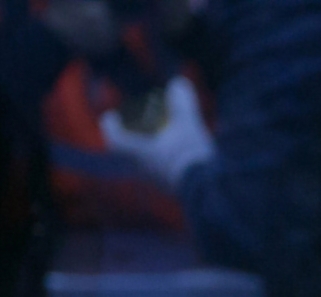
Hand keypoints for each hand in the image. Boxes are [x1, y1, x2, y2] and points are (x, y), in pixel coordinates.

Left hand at [99, 76, 214, 188]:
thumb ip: (181, 103)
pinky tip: (177, 155)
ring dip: (146, 150)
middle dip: (129, 136)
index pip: (114, 138)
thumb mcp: (188, 124)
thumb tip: (178, 83)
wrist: (209, 189)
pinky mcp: (173, 189)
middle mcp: (143, 168)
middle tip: (134, 125)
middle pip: (126, 151)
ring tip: (157, 138)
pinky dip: (163, 161)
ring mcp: (158, 181)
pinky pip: (161, 173)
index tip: (111, 116)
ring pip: (144, 163)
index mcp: (138, 152)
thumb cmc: (190, 155)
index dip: (111, 125)